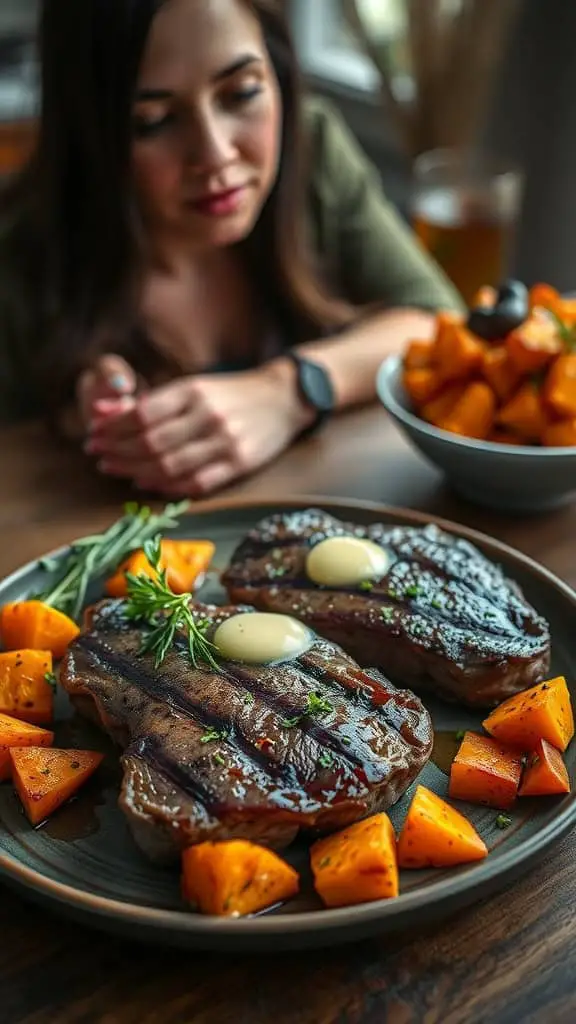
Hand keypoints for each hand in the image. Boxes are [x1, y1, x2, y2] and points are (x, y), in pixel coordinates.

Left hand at [85, 359, 314, 495]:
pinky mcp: (240, 464)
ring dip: (135, 471)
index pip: (142, 413)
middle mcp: (208, 416)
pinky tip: (147, 483)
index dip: (112, 428)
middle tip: (99, 456)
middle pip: (151, 442)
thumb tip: (103, 411)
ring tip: (116, 470)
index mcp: (193, 391)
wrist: (283, 398)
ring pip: (169, 466)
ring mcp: (225, 443)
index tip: (94, 434)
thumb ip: (152, 402)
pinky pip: (196, 483)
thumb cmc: (231, 393)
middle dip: (118, 452)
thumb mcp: (193, 386)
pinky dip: (166, 486)